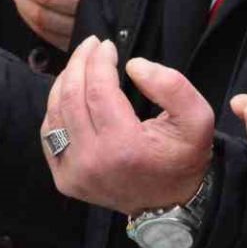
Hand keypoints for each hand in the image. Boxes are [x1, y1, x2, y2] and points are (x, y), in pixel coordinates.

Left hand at [41, 35, 214, 214]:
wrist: (171, 203)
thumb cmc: (184, 156)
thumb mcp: (197, 117)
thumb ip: (172, 85)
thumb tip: (133, 65)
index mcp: (123, 146)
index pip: (98, 89)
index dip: (99, 61)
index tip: (106, 44)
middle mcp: (92, 162)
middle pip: (72, 97)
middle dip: (79, 63)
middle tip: (91, 44)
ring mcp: (74, 174)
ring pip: (55, 113)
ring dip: (64, 80)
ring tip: (80, 62)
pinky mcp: (65, 180)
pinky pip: (49, 134)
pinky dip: (55, 107)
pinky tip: (69, 91)